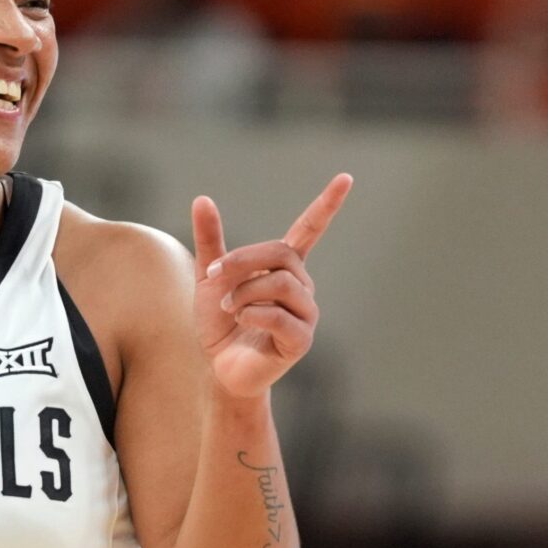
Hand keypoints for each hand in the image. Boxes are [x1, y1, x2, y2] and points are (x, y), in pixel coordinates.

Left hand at [191, 173, 351, 398]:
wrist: (219, 368)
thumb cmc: (220, 325)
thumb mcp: (209, 278)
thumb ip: (210, 241)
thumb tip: (202, 199)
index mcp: (284, 268)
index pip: (310, 229)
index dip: (327, 204)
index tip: (345, 178)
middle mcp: (301, 286)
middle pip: (281, 254)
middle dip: (242, 261)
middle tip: (213, 276)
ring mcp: (305, 313)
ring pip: (280, 283)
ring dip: (244, 293)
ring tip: (229, 309)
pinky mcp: (301, 339)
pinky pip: (280, 316)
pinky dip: (252, 314)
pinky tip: (241, 322)